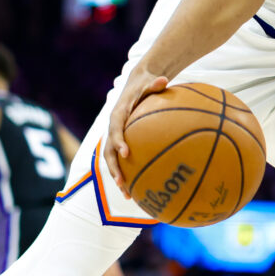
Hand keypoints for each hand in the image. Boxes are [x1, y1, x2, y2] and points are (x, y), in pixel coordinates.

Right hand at [103, 66, 168, 195]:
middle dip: (114, 168)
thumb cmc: (145, 84)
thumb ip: (155, 84)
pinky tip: (141, 188)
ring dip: (118, 177)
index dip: (118, 141)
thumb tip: (165, 80)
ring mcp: (116, 137)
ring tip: (128, 195)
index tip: (126, 153)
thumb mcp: (150, 82)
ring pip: (113, 160)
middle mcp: (113, 128)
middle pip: (109, 151)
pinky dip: (129, 173)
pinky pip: (122, 160)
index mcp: (118, 114)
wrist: (136, 84)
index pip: (115, 129)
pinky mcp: (122, 142)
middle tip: (122, 183)